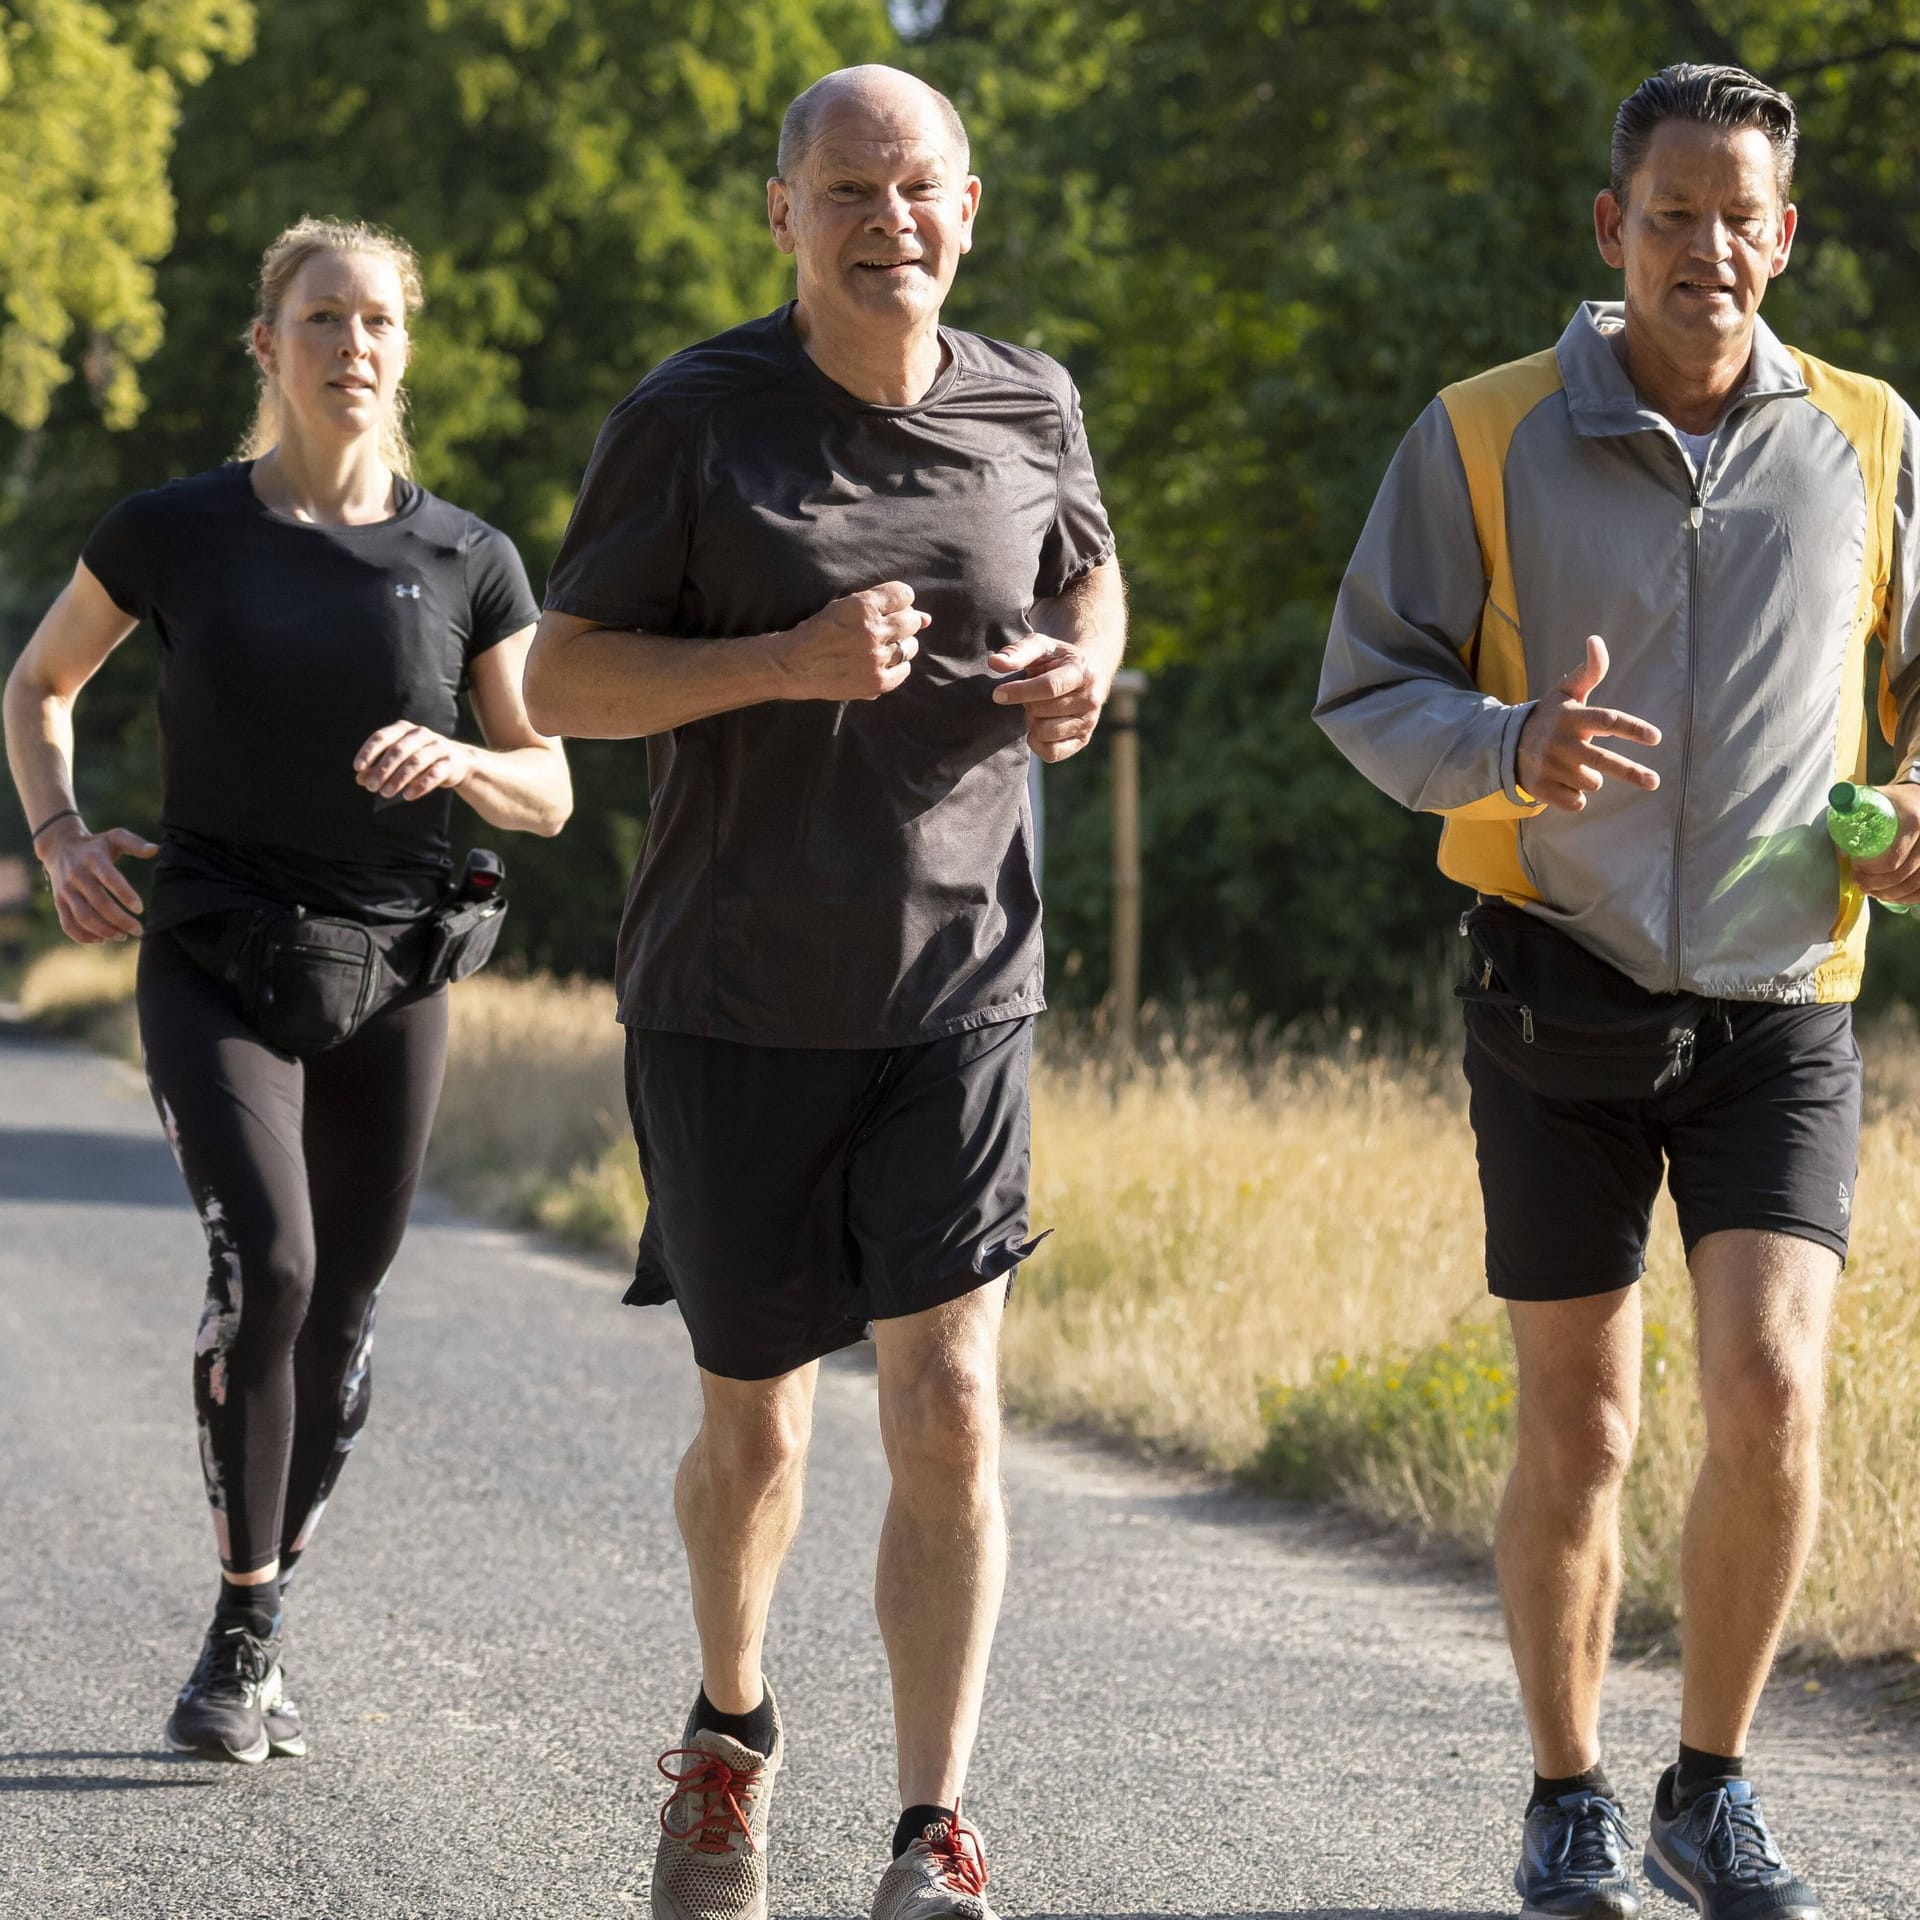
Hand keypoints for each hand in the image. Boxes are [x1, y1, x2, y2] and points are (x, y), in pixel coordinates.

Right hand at [36, 819, 157, 943]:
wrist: (59, 847)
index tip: (140, 909)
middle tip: (138, 930)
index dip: (125, 895)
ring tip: (123, 936)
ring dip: (104, 931)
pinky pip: (68, 924)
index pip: (110, 879)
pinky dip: (83, 936)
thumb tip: (156, 849)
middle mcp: (77, 876)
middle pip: (99, 904)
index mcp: (93, 860)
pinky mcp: (58, 902)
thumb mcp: (114, 837)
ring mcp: (65, 891)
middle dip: (121, 920)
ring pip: (83, 917)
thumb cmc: (96, 845)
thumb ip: (135, 843)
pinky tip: (102, 939)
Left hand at [354, 722, 475, 801]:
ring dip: (398, 779)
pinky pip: (434, 774)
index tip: (358, 768)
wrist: (457, 761)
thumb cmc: (419, 759)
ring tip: (386, 794)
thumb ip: (377, 768)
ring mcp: (437, 746)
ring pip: (415, 762)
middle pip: (398, 750)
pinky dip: (420, 786)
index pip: (382, 737)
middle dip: (383, 770)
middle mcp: (421, 734)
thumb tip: (360, 779)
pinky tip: (408, 796)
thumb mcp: (397, 761)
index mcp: (404, 729)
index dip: (368, 752)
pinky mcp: (450, 762)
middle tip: (371, 787)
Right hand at [774, 582, 926, 700]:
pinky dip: (896, 666)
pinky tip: (879, 664)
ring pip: (910, 646)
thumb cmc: (817, 632)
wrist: (793, 665)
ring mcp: (876, 659)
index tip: (890, 608)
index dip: (899, 601)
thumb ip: (883, 605)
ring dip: (900, 645)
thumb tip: (927, 618)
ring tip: (878, 647)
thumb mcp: (843, 607)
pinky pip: (904, 671)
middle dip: (902, 622)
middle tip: (883, 630)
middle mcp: (873, 631)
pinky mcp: (876, 682)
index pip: (904, 594)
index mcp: (862, 606)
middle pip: (911, 620)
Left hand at [988, 632, 1105, 763]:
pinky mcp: (1083, 740)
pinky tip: (1038, 726)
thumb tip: (994, 662)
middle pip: (1042, 711)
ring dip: (1032, 721)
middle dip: (1027, 703)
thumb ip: (1017, 652)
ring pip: (1045, 733)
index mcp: (1082, 672)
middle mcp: (1091, 699)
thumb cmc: (1058, 659)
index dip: (1019, 692)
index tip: (998, 694)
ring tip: (1037, 708)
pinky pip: (1051, 753)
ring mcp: (1089, 723)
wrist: (1088, 673)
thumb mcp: (1041, 646)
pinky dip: (1037, 742)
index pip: (1048, 687)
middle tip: (1030, 695)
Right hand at [1515, 635, 1661, 811]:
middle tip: (1654, 782)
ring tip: (1576, 766)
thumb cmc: (1550, 715)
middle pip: (1601, 761)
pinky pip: (1575, 801)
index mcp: (1572, 717)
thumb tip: (1596, 640)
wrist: (1507, 743)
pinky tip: (1564, 783)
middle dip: (1630, 772)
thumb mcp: (1567, 691)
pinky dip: (1576, 796)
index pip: (1606, 721)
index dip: (1631, 729)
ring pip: (1590, 782)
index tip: (1655, 738)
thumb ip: (1589, 670)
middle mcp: (1561, 743)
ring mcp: (1549, 767)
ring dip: (1590, 778)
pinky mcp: (1540, 788)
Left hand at [1850, 783, 1919, 903]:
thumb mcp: (1875, 798)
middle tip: (1860, 882)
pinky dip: (1909, 897)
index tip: (1856, 868)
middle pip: (1904, 874)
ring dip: (1891, 893)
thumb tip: (1839, 836)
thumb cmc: (1894, 802)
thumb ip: (1855, 809)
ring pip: (1916, 884)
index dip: (1871, 870)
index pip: (1893, 859)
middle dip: (1877, 884)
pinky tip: (1892, 896)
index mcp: (1913, 822)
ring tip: (1872, 891)